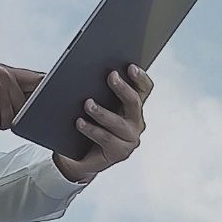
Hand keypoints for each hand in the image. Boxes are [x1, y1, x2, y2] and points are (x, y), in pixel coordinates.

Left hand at [54, 66, 152, 185]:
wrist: (77, 156)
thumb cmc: (86, 124)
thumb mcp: (93, 103)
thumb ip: (95, 88)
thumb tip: (84, 70)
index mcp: (133, 106)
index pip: (144, 89)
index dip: (140, 77)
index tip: (130, 66)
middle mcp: (136, 121)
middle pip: (134, 102)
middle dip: (123, 88)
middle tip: (111, 76)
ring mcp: (129, 138)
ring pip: (118, 122)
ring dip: (102, 112)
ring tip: (88, 103)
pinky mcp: (120, 152)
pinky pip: (106, 138)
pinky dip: (92, 129)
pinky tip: (79, 122)